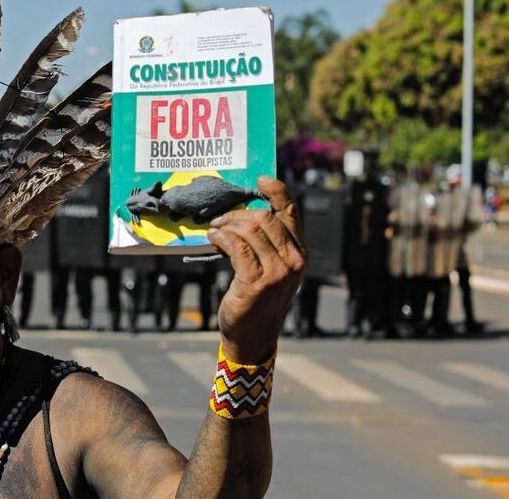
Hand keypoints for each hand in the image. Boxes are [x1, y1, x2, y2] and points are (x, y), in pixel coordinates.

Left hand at [207, 176, 307, 363]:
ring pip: (250, 230)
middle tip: (219, 220)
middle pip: (265, 218)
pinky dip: (221, 238)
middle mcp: (295, 260)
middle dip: (237, 214)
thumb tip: (243, 212)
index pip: (291, 211)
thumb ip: (266, 242)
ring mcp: (278, 272)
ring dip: (226, 225)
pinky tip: (213, 239)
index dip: (276, 190)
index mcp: (300, 252)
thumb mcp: (271, 268)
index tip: (259, 180)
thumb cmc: (257, 297)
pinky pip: (236, 246)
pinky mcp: (257, 281)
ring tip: (215, 230)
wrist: (252, 335)